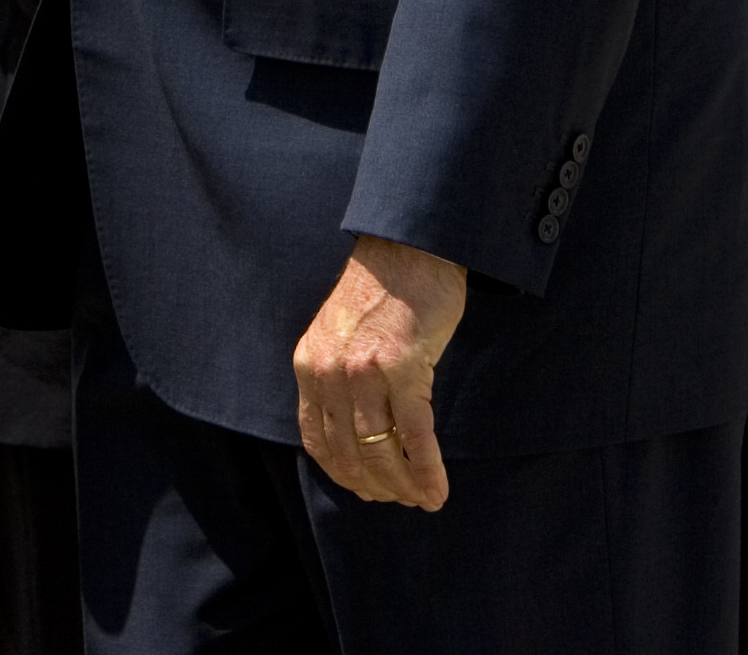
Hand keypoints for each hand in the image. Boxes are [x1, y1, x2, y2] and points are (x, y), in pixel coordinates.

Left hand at [295, 235, 463, 509]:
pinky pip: (415, 437)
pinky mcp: (403, 369)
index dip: (344, 474)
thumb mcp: (339, 335)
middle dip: (377, 487)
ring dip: (404, 486)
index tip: (368, 490)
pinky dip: (427, 471)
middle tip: (402, 501)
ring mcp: (364, 372)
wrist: (409, 245)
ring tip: (422, 500)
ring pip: (381, 452)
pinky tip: (437, 490)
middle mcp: (330, 372)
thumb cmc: (383, 291)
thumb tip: (357, 435)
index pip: (318, 441)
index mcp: (309, 365)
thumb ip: (337, 378)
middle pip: (350, 453)